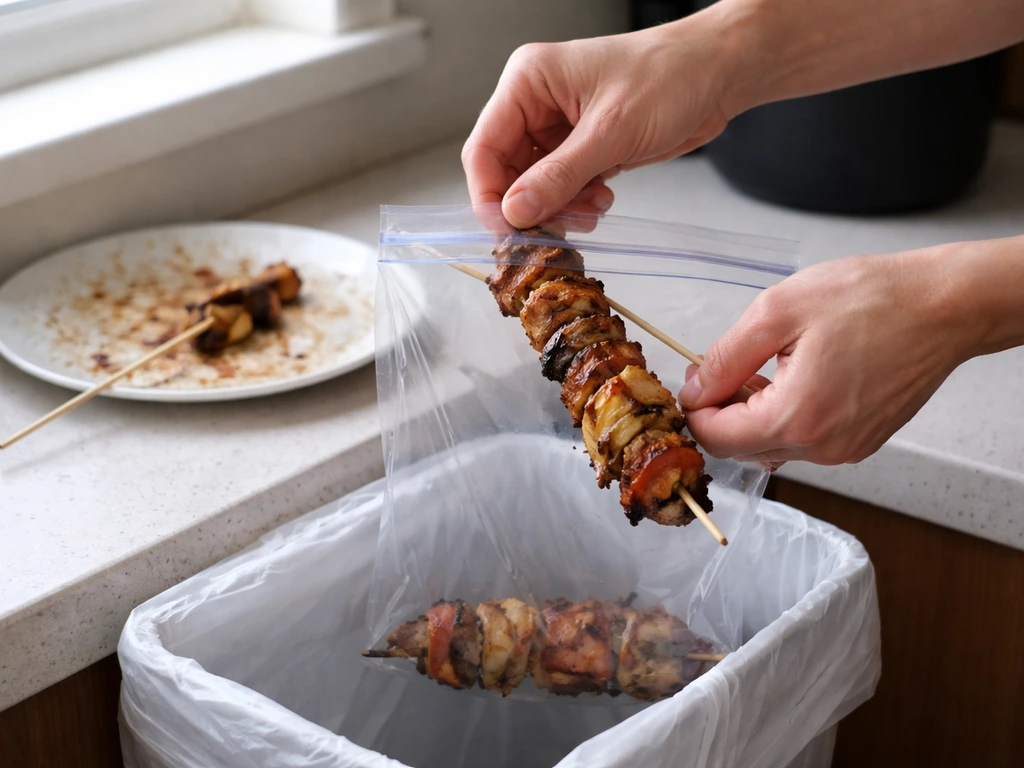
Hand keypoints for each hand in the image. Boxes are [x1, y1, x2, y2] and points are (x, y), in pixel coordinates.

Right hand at [462, 11, 742, 228]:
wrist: (718, 73)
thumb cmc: (670, 76)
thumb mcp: (612, 131)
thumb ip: (559, 175)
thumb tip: (515, 211)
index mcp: (528, 83)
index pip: (484, 148)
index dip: (490, 195)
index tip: (509, 232)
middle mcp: (536, 104)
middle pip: (507, 173)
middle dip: (532, 206)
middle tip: (558, 230)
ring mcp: (558, 128)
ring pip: (535, 186)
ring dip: (559, 208)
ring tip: (592, 210)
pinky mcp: (582, 147)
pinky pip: (562, 188)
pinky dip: (577, 204)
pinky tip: (602, 201)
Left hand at [676, 246, 991, 466]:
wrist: (946, 306)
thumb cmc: (872, 300)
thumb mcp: (778, 313)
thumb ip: (726, 358)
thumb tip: (695, 389)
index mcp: (797, 419)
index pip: (717, 440)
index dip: (697, 408)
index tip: (699, 376)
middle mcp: (822, 448)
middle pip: (742, 448)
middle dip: (723, 411)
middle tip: (729, 365)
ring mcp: (845, 449)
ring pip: (771, 446)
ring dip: (754, 414)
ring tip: (767, 365)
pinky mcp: (861, 442)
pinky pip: (804, 441)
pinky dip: (786, 416)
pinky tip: (796, 376)